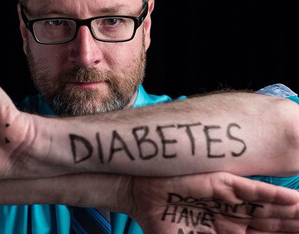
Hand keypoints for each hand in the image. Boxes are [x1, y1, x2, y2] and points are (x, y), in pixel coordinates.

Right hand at [126, 172, 298, 232]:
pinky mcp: (221, 184)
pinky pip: (252, 191)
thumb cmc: (160, 221)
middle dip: (293, 228)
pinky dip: (273, 196)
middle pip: (270, 224)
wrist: (141, 196)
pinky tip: (296, 201)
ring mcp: (228, 199)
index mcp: (224, 230)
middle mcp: (231, 214)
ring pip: (267, 208)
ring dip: (292, 214)